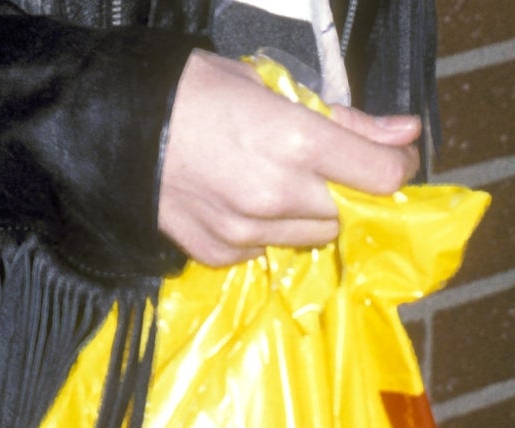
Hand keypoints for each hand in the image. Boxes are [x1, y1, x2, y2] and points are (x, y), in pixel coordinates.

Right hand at [157, 51, 420, 266]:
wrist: (112, 127)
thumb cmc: (191, 92)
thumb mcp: (271, 86)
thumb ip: (343, 120)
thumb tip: (402, 134)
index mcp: (296, 142)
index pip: (381, 175)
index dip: (396, 167)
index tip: (392, 159)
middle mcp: (277, 195)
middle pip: (349, 213)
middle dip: (348, 192)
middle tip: (324, 167)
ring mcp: (247, 232)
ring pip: (312, 237)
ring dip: (310, 214)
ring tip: (277, 182)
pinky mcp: (221, 253)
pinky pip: (266, 250)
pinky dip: (267, 230)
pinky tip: (241, 202)